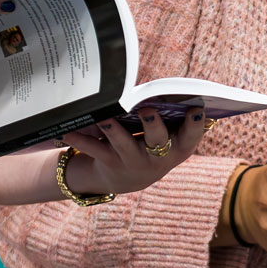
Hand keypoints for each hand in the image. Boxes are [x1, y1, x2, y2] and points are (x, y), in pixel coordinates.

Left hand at [60, 109, 208, 198]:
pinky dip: (81, 139)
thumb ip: (172, 118)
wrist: (129, 179)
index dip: (196, 124)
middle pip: (157, 140)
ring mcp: (134, 161)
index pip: (191, 137)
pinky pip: (95, 149)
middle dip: (153, 124)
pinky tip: (69, 130)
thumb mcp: (170, 138)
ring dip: (113, 129)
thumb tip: (168, 88)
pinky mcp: (111, 163)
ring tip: (105, 117)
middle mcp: (158, 157)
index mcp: (178, 148)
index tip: (197, 109)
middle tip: (149, 109)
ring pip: (123, 143)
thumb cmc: (154, 145)